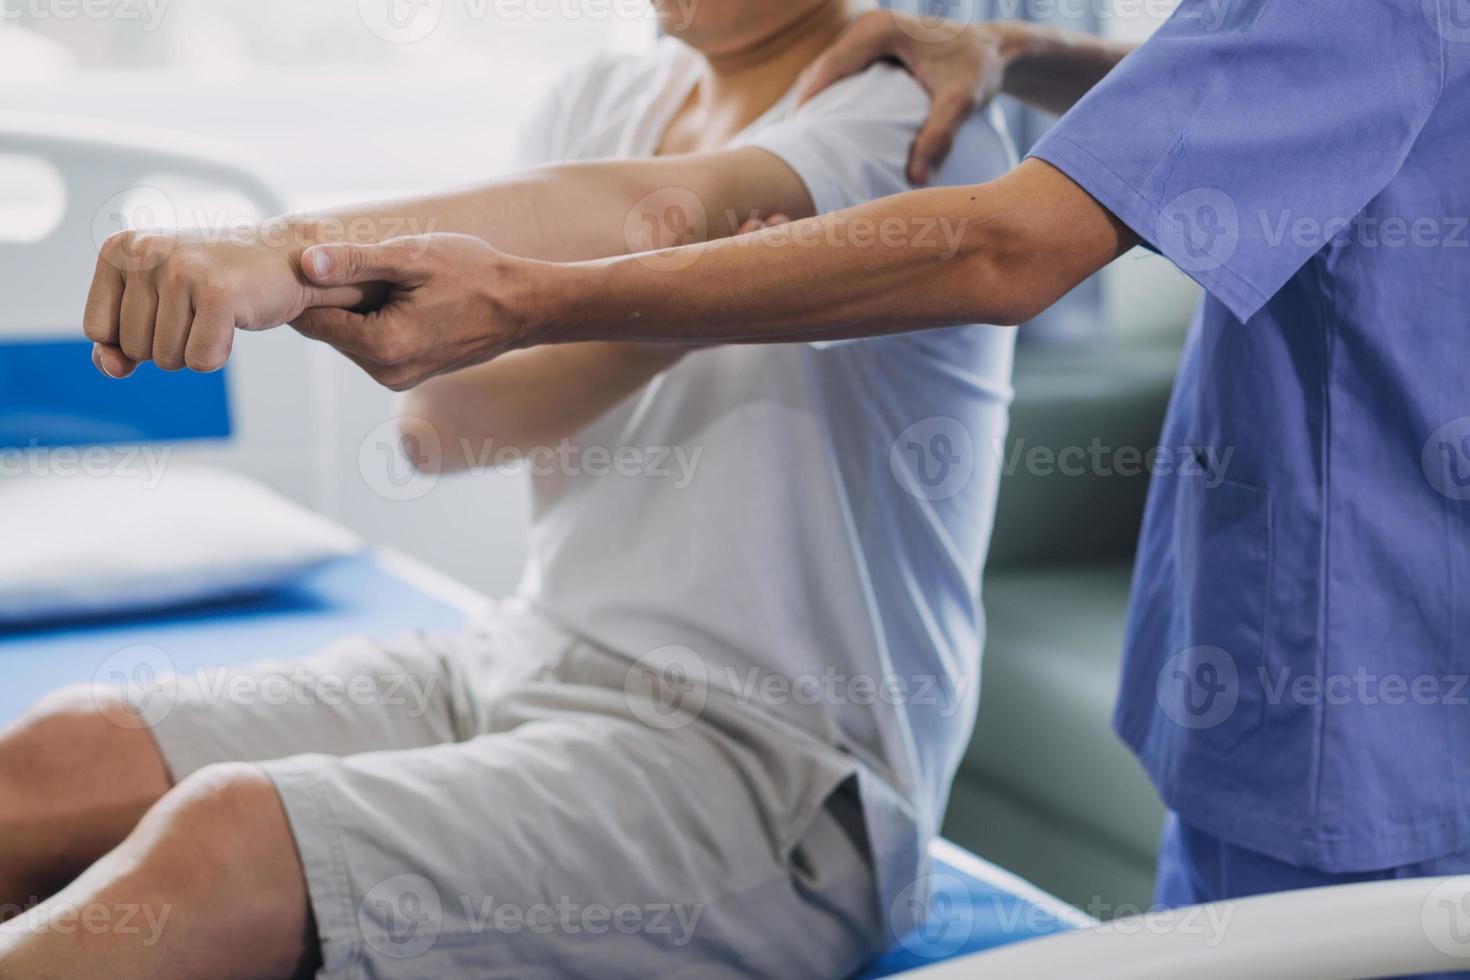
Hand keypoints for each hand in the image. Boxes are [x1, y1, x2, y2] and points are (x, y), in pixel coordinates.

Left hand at [83, 226, 372, 378]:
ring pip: (167, 359)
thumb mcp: (156, 304)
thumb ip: (118, 341)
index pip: (99, 330)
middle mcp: (144, 253)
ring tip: (217, 313)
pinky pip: (201, 361)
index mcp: (120, 250)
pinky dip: (219, 355)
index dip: (137, 337)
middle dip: (170, 345)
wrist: (285, 259)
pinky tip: (234, 321)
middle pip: (134, 348)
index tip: (170, 307)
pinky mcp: (218, 294)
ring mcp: (181, 271)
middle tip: (201, 308)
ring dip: (196, 350)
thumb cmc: (216, 284)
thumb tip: (113, 369)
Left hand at [291, 233, 534, 390]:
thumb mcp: (413, 257)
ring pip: (350, 340)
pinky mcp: (409, 377)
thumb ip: (356, 261)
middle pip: (329, 332)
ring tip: (378, 279)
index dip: (303, 289)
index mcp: (383, 344)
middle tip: (344, 261)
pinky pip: (373, 348)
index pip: (313, 321)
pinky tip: (395, 297)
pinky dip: (373, 322)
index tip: (303, 260)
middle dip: (329, 299)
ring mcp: (399, 379)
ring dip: (353, 311)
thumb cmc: (473, 275)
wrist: (523, 307)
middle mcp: (387, 372)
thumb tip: (305, 263)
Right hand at [796, 11, 1017, 183]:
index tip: (794, 138)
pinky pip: (840, 74)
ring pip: (827, 73)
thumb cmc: (978, 70)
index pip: (829, 67)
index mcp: (879, 30)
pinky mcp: (871, 48)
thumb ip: (940, 137)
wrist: (995, 51)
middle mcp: (868, 26)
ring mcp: (867, 35)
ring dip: (814, 105)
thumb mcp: (961, 102)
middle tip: (790, 150)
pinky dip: (830, 100)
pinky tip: (824, 131)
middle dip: (804, 107)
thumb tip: (917, 178)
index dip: (808, 102)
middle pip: (820, 70)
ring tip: (801, 145)